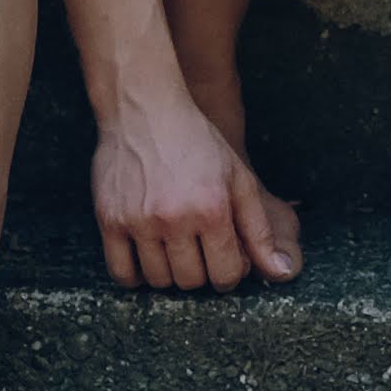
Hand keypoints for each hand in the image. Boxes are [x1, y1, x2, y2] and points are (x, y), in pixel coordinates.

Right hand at [94, 94, 301, 291]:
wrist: (145, 109)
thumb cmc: (198, 143)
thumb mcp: (239, 180)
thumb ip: (260, 230)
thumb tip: (281, 273)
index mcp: (211, 209)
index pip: (225, 275)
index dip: (230, 272)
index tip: (224, 258)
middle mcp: (173, 219)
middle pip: (191, 281)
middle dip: (201, 273)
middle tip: (199, 252)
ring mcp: (138, 221)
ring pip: (159, 280)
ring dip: (170, 273)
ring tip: (174, 249)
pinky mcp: (109, 220)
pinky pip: (122, 273)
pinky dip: (136, 277)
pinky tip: (147, 260)